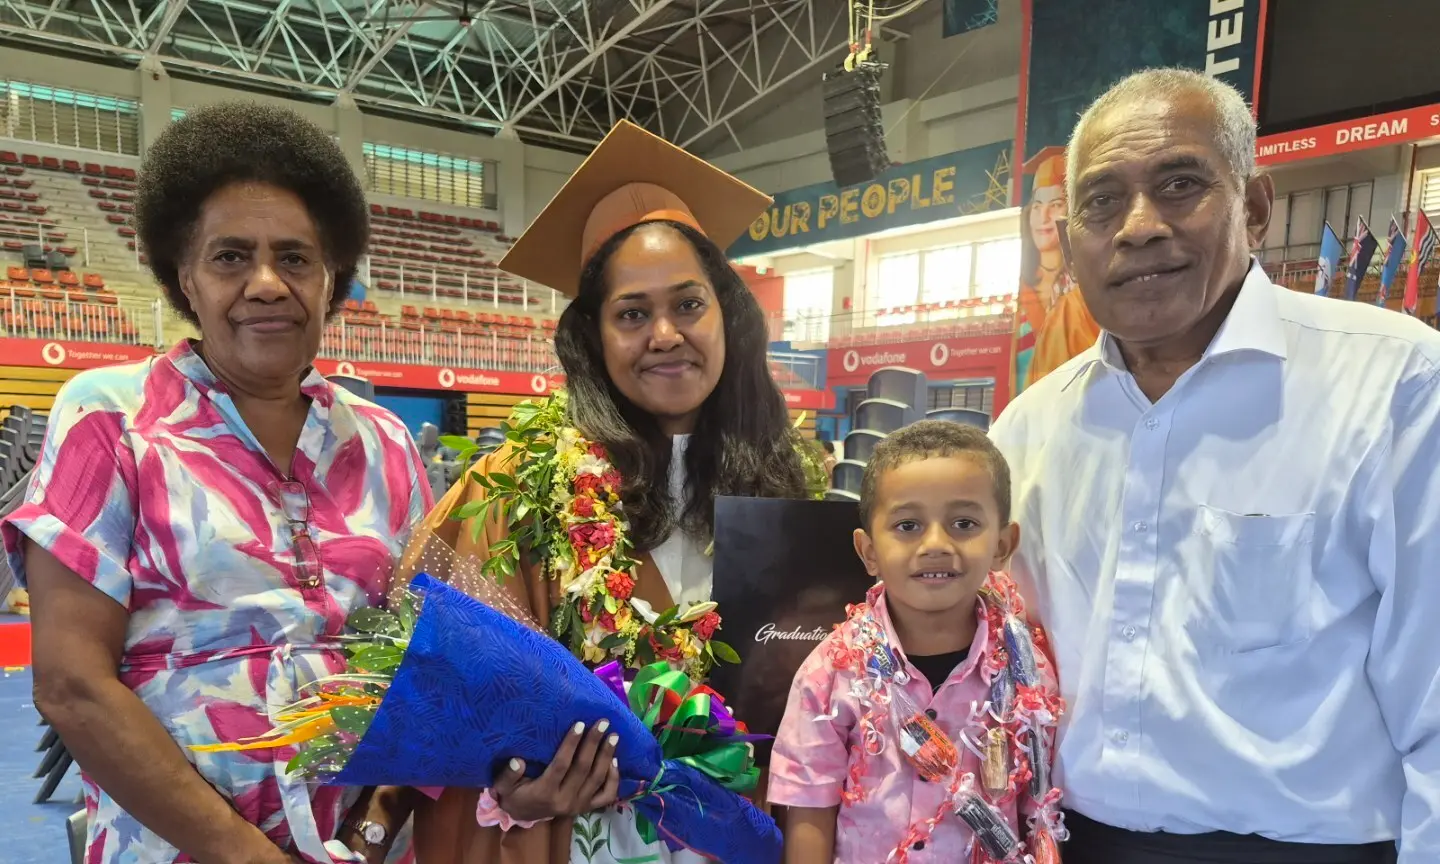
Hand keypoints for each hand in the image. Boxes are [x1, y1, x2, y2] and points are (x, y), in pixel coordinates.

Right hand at [492, 720, 619, 820]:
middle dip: (594, 744)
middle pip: (583, 769)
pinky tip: (615, 761)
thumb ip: (508, 775)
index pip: (561, 765)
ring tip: (614, 736)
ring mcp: (578, 806)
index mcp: (544, 793)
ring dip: (607, 756)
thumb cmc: (514, 793)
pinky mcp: (586, 808)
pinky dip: (613, 779)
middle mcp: (564, 801)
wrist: (523, 815)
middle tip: (603, 723)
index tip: (580, 724)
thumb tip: (517, 761)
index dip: (571, 744)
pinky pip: (606, 795)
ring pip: (597, 780)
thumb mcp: (503, 786)